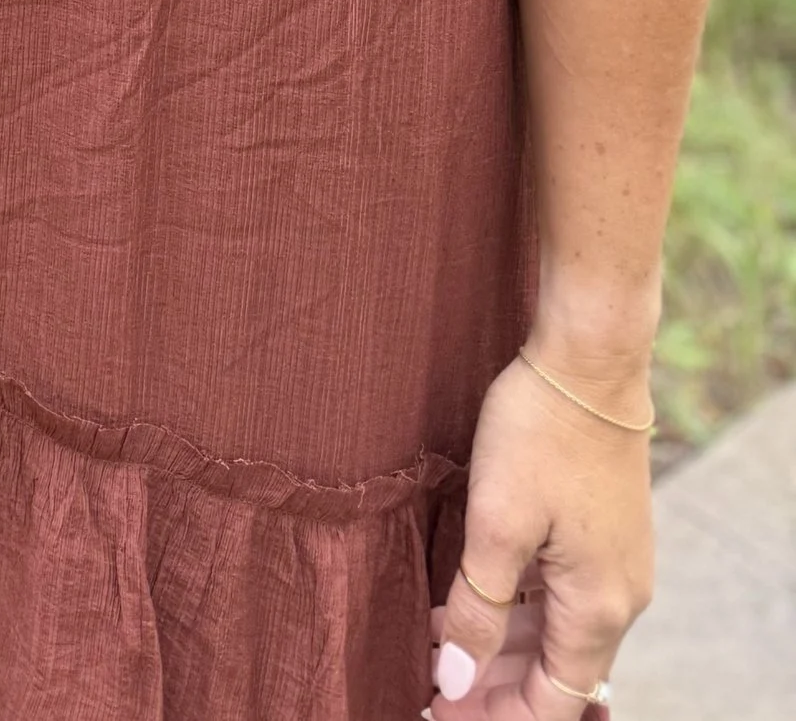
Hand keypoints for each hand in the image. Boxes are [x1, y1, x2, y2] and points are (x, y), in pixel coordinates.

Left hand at [428, 352, 652, 714]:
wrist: (588, 361)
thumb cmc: (540, 434)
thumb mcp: (496, 524)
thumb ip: (478, 609)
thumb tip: (457, 682)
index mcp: (598, 608)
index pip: (555, 702)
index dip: (496, 715)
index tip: (438, 709)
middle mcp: (618, 598)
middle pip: (556, 672)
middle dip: (493, 684)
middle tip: (428, 681)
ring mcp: (614, 565)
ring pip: (554, 632)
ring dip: (499, 644)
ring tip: (435, 641)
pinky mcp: (602, 535)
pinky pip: (560, 594)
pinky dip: (516, 606)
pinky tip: (466, 596)